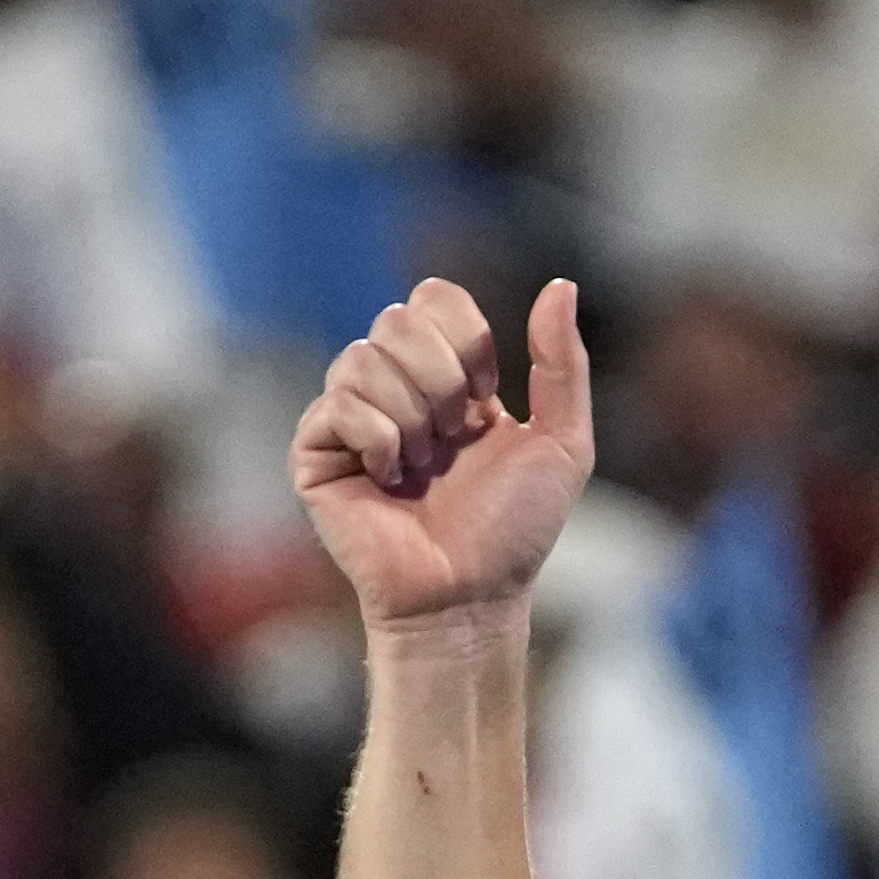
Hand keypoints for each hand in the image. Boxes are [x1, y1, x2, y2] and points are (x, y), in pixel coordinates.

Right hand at [295, 275, 599, 632]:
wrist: (470, 595)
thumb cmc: (514, 530)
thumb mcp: (563, 442)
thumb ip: (562, 363)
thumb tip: (561, 284)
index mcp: (447, 376)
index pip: (434, 300)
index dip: (466, 341)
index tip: (488, 404)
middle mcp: (394, 388)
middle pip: (398, 319)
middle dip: (443, 380)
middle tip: (455, 441)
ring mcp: (350, 419)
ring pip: (364, 356)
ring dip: (413, 417)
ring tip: (424, 468)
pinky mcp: (315, 452)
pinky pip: (337, 403)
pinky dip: (379, 440)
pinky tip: (391, 479)